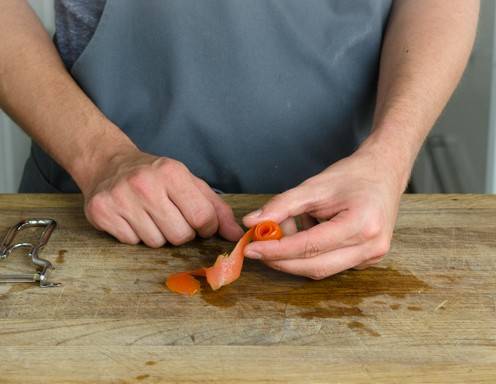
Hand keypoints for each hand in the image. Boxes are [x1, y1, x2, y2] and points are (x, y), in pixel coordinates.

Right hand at [81, 148, 243, 246]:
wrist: (109, 164)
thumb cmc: (155, 176)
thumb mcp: (189, 183)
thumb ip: (216, 209)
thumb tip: (237, 235)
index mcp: (172, 173)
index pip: (202, 217)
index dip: (206, 227)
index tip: (200, 223)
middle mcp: (145, 184)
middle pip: (180, 235)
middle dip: (181, 232)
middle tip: (171, 217)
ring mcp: (120, 198)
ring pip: (155, 243)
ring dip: (158, 235)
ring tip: (150, 216)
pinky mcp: (101, 212)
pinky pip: (131, 243)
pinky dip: (135, 236)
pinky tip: (132, 218)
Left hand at [242, 148, 406, 279]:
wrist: (385, 173)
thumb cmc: (352, 176)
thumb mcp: (314, 186)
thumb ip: (282, 205)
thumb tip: (252, 222)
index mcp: (362, 224)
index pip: (310, 246)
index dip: (277, 250)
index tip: (251, 248)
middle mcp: (371, 246)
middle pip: (316, 266)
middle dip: (281, 260)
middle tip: (257, 249)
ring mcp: (372, 256)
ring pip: (322, 269)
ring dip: (294, 257)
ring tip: (284, 232)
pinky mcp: (368, 260)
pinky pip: (331, 265)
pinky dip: (309, 255)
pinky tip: (303, 235)